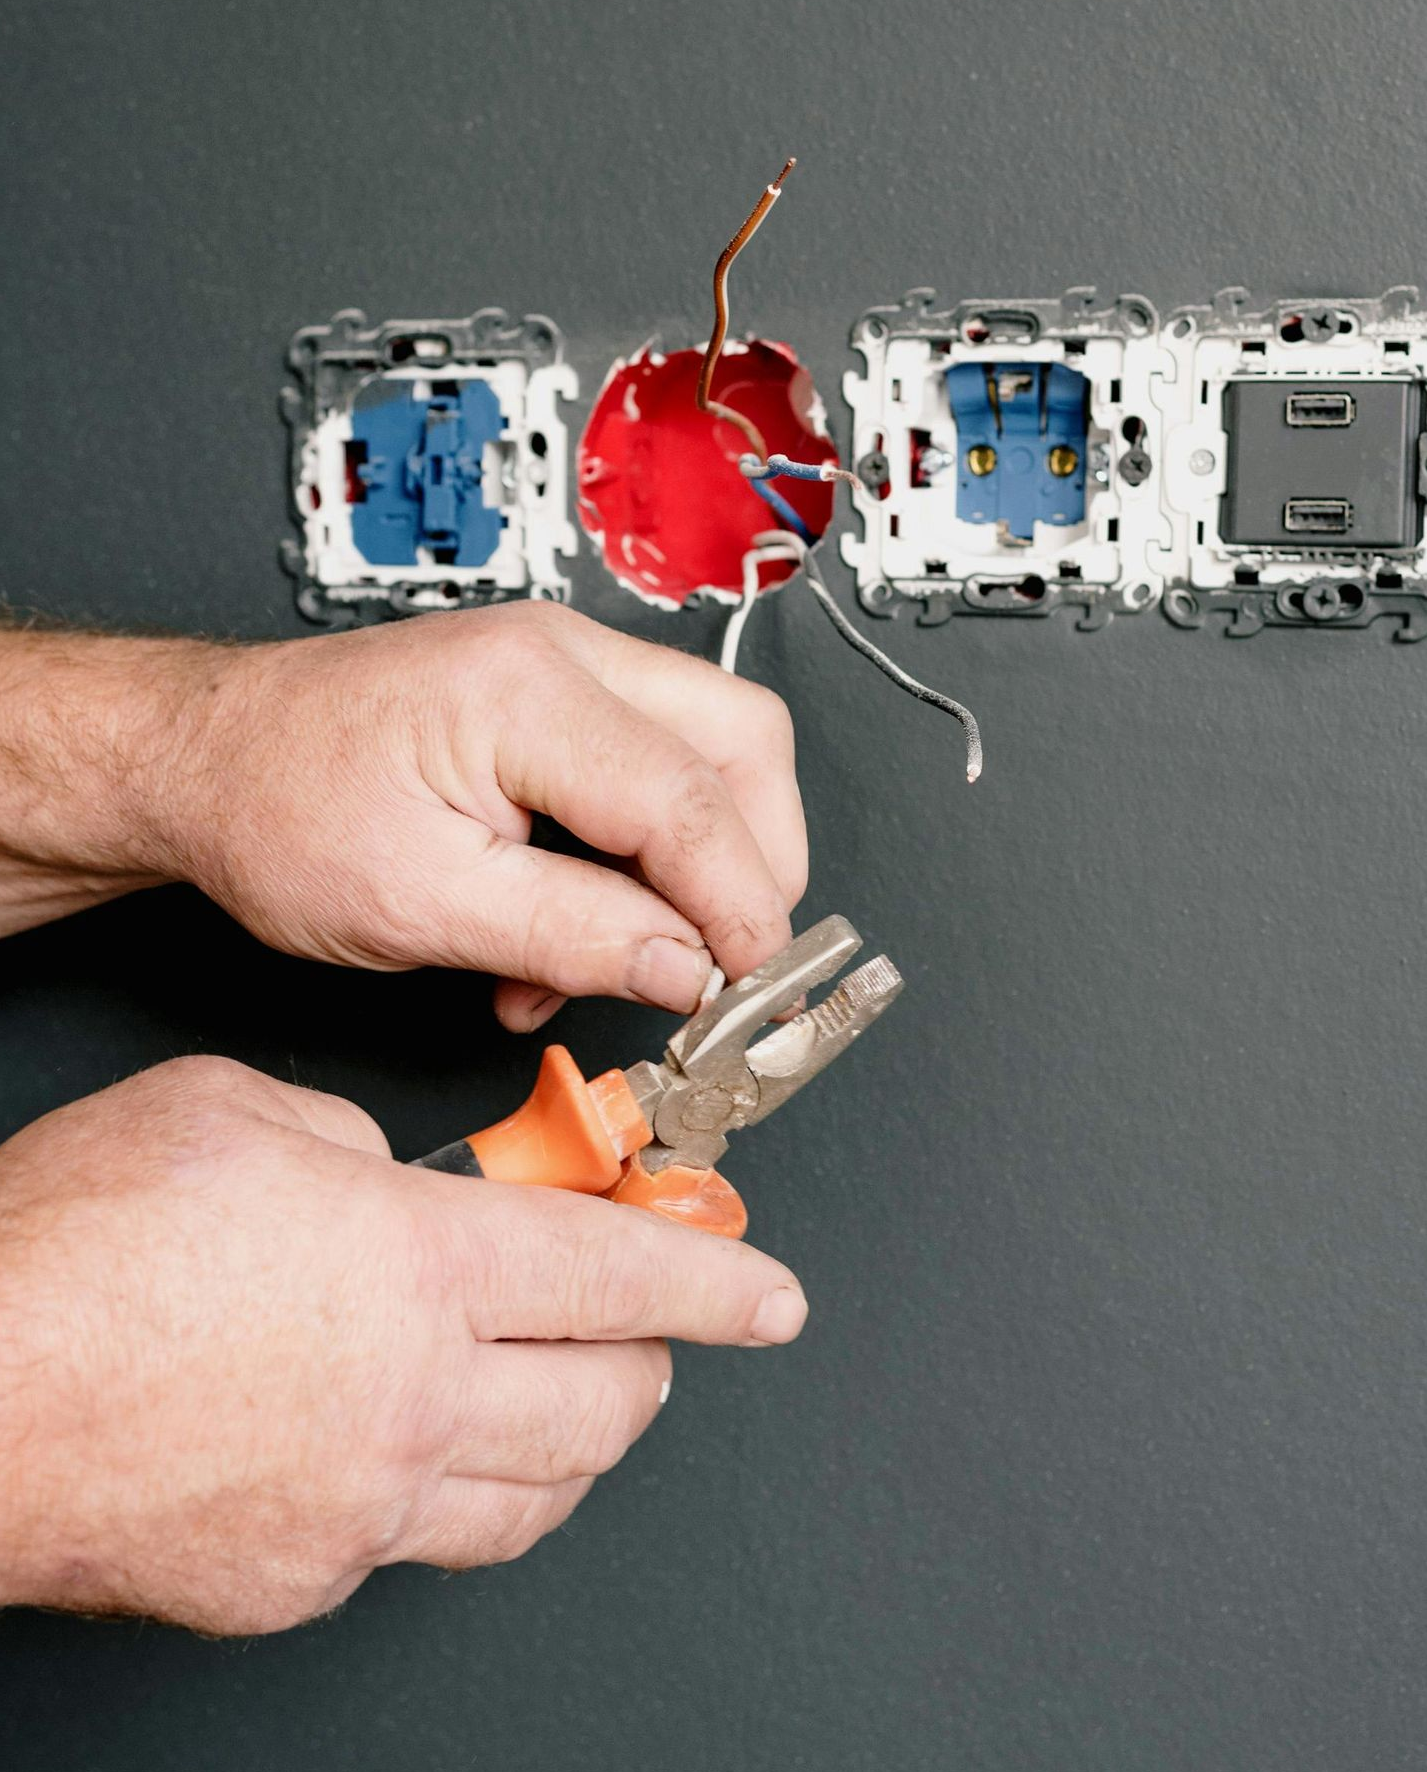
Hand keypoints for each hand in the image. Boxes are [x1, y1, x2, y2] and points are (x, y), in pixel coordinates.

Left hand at [0, 604, 806, 1028]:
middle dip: (754, 864)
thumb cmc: (272, 811)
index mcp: (524, 692)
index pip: (690, 801)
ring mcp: (560, 666)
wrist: (199, 760)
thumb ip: (573, 938)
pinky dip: (643, 861)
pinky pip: (650, 770)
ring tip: (623, 960)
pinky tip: (582, 932)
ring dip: (694, 869)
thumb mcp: (420, 907)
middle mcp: (558, 653)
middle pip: (741, 743)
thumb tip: (688, 970)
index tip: (745, 989)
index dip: (737, 908)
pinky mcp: (551, 698)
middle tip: (725, 963)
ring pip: (710, 754)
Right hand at [0, 1055, 806, 1634]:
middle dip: (653, 1361)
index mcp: (419, 1264)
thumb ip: (354, 1148)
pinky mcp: (304, 1578)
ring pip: (542, 1495)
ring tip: (558, 1397)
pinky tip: (415, 1455)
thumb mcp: (235, 1114)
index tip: (773, 1295)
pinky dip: (452, 1497)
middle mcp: (416, 1397)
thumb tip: (397, 1187)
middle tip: (641, 1329)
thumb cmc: (72, 1248)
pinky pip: (425, 1545)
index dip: (719, 1284)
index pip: (625, 1279)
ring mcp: (366, 1504)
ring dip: (575, 1439)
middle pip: (610, 1402)